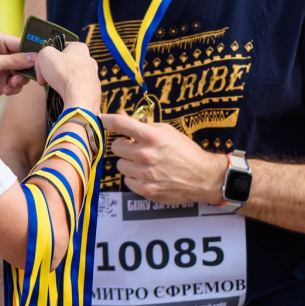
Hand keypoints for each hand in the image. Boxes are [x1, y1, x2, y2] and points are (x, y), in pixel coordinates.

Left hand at [0, 31, 33, 111]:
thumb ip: (15, 60)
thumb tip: (36, 57)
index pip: (21, 43)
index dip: (32, 52)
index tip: (41, 61)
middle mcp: (2, 52)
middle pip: (25, 59)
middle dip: (25, 69)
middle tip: (21, 77)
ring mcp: (3, 68)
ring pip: (23, 73)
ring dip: (19, 80)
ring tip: (11, 84)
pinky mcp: (3, 82)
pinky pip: (17, 84)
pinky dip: (14, 88)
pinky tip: (5, 90)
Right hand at [33, 42, 100, 110]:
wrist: (80, 99)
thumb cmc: (64, 74)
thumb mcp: (44, 55)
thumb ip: (41, 56)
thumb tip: (42, 69)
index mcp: (79, 47)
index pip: (61, 48)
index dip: (50, 57)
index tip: (44, 66)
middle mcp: (89, 60)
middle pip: (67, 63)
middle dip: (57, 70)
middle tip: (49, 78)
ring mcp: (93, 76)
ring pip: (73, 76)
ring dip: (64, 81)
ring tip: (57, 88)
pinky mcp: (93, 90)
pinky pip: (78, 89)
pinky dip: (71, 92)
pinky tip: (66, 95)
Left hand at [100, 112, 226, 204]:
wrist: (202, 177)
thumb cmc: (185, 152)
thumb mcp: (167, 131)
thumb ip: (144, 125)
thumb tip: (122, 115)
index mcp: (152, 137)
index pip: (120, 124)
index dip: (107, 120)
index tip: (102, 119)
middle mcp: (146, 155)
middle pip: (116, 147)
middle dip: (124, 146)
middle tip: (135, 147)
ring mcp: (145, 174)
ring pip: (120, 165)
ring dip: (128, 163)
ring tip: (144, 163)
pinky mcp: (146, 190)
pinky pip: (127, 180)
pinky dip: (134, 177)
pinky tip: (147, 175)